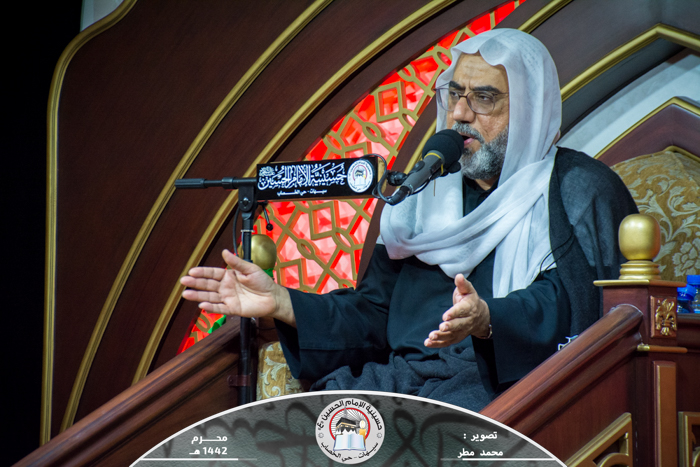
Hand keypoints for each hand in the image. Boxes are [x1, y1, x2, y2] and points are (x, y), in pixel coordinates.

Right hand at [180, 249, 295, 326]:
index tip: (192, 271)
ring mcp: (228, 298)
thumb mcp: (250, 269)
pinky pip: (220, 308)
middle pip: (208, 285)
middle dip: (195, 283)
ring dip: (198, 296)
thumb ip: (236, 262)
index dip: (202, 272)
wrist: (272, 297)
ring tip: (186, 294)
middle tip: (184, 281)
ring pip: (210, 297)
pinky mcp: (232, 309)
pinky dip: (211, 308)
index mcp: (229, 275)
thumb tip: (224, 251)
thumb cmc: (262, 281)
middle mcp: (226, 287)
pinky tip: (202, 305)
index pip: (212, 273)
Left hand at [424, 274, 489, 347]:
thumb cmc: (470, 301)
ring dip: (441, 337)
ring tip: (431, 337)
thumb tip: (458, 276)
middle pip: (459, 325)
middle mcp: (467, 321)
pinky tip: (428, 343)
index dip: (454, 313)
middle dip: (450, 326)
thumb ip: (462, 284)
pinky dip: (438, 344)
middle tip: (441, 327)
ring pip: (452, 335)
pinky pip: (448, 342)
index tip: (445, 316)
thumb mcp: (468, 290)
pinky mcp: (457, 337)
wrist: (481, 317)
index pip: (462, 310)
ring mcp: (462, 331)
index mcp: (469, 308)